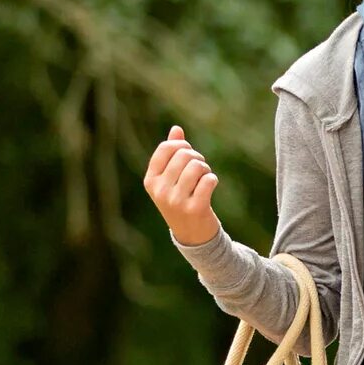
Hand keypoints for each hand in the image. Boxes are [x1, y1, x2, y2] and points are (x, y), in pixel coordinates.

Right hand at [142, 126, 221, 245]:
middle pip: (184, 155)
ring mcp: (176, 200)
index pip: (166, 148)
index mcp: (150, 180)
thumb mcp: (171, 179)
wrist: (193, 235)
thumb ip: (172, 154)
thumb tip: (176, 129)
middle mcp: (160, 190)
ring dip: (206, 169)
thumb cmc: (182, 201)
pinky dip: (213, 179)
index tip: (189, 154)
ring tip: (205, 177)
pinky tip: (210, 185)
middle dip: (197, 158)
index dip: (182, 146)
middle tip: (201, 168)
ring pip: (197, 167)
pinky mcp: (195, 208)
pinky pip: (208, 181)